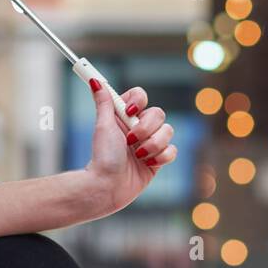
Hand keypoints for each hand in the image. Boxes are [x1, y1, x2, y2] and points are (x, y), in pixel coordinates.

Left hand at [84, 82, 176, 215]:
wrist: (108, 187)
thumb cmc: (103, 158)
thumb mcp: (103, 126)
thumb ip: (104, 102)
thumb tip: (95, 80)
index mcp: (125, 117)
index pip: (141, 97)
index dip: (138, 102)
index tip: (129, 112)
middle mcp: (139, 128)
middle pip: (158, 113)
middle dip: (146, 128)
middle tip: (131, 141)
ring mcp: (149, 145)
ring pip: (168, 132)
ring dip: (153, 144)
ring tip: (138, 156)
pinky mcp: (157, 161)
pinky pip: (172, 151)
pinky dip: (161, 157)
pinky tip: (147, 164)